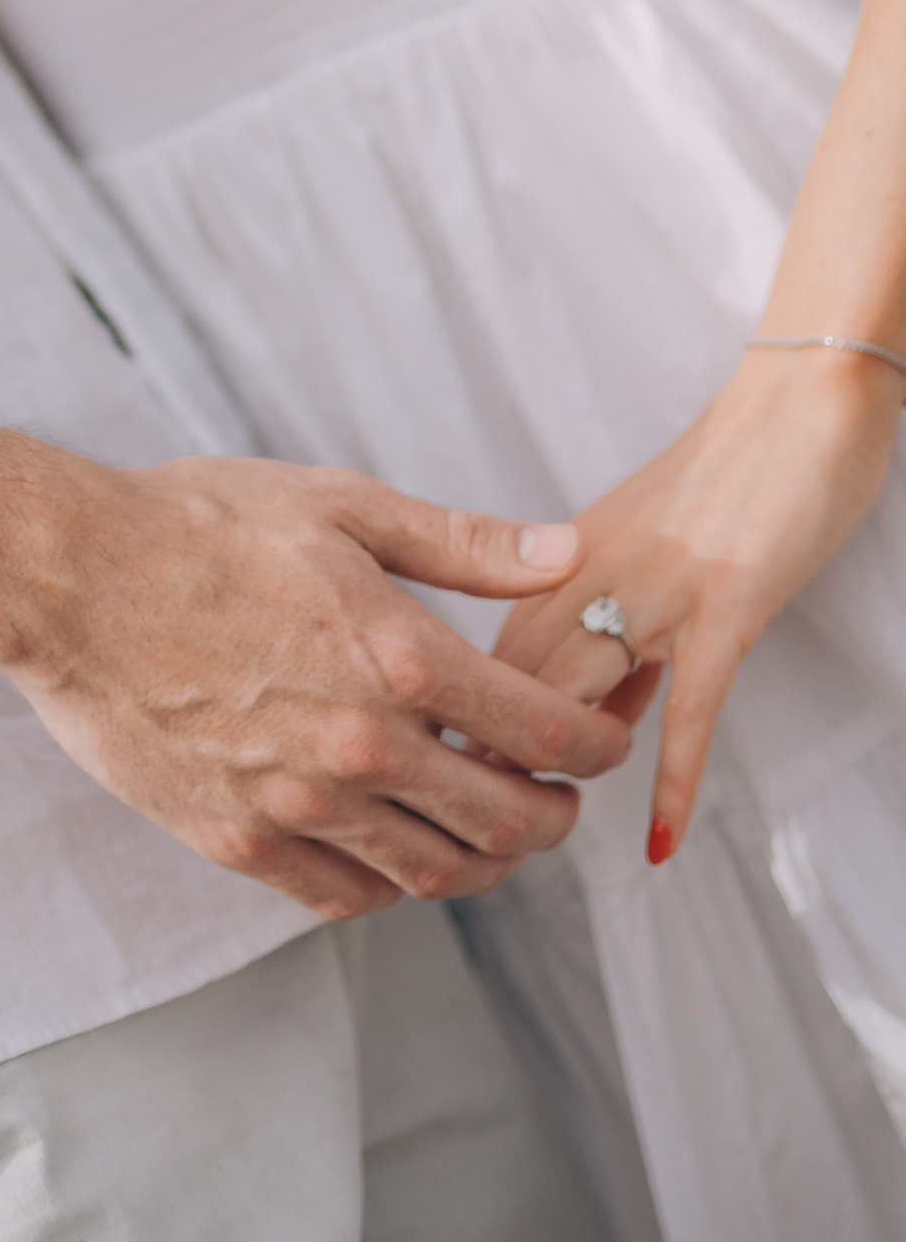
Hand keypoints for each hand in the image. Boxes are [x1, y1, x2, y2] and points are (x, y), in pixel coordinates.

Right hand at [0, 456, 632, 922]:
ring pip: (435, 875)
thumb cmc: (199, 522)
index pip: (546, 734)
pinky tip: (395, 850)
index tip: (603, 741)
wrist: (68, 578)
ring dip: (485, 862)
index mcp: (401, 657)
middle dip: (554, 815)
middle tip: (557, 795)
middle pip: (508, 825)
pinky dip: (392, 886)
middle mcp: (363, 745)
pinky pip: (344, 896)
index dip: (597, 747)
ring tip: (489, 830)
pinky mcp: (239, 840)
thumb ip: (463, 543)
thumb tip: (566, 552)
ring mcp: (299, 804)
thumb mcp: (339, 504)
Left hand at [493, 349, 903, 862]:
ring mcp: (662, 586)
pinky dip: (675, 776)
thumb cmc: (731, 476)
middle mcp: (596, 567)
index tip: (441, 773)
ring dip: (556, 764)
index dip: (464, 712)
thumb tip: (596, 713)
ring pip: (582, 687)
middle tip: (464, 823)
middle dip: (488, 747)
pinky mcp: (730, 600)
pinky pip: (693, 704)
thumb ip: (616, 626)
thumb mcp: (646, 547)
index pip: (496, 646)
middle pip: (518, 673)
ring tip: (529, 834)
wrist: (800, 403)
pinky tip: (660, 838)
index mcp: (570, 552)